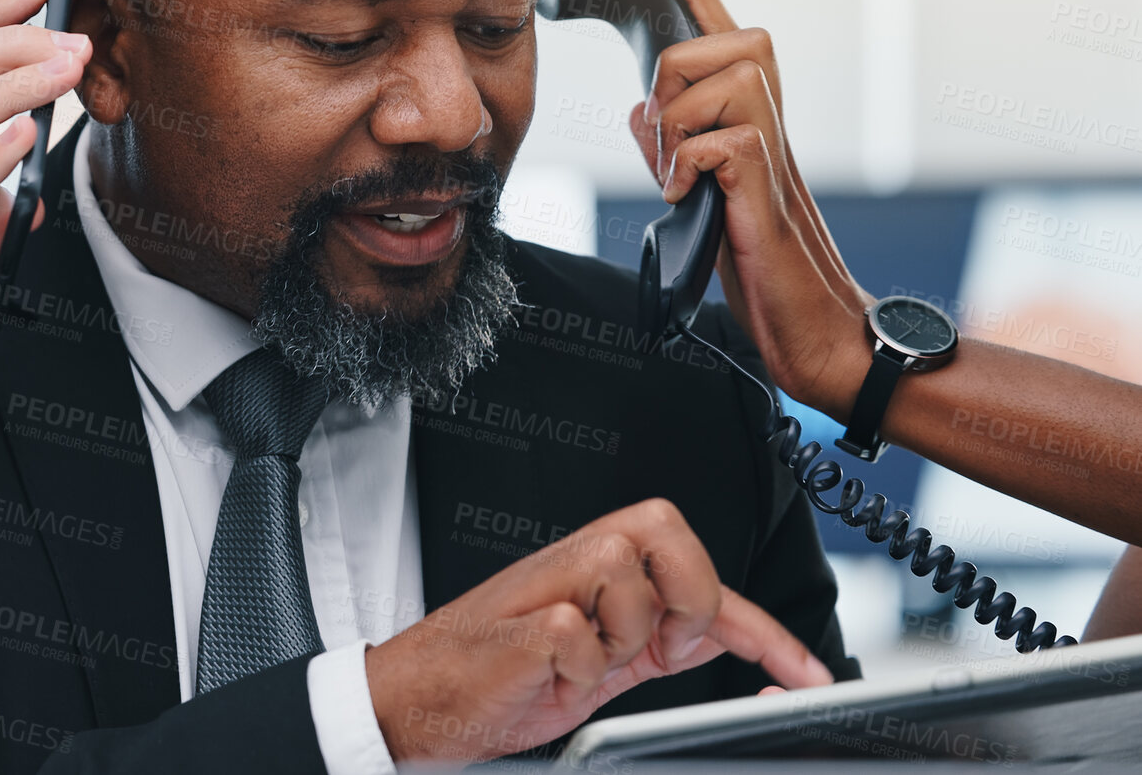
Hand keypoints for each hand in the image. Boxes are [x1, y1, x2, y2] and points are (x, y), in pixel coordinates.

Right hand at [365, 499, 833, 765]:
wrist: (419, 699)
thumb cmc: (497, 678)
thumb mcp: (595, 663)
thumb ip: (653, 642)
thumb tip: (721, 641)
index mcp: (602, 575)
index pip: (701, 577)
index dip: (765, 628)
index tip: (807, 674)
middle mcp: (578, 565)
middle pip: (666, 526)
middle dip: (686, 594)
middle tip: (662, 646)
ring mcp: (548, 586)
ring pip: (626, 570)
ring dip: (621, 635)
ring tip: (583, 662)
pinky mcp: (523, 621)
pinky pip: (579, 631)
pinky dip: (579, 667)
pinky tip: (552, 675)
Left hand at [627, 0, 874, 418]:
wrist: (812, 332)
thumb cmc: (760, 268)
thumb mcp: (700, 200)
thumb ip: (673, 150)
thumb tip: (641, 110)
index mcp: (754, 123)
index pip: (729, 38)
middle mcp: (773, 126)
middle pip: (726, 41)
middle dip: (675, 78)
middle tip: (669, 139)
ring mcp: (776, 156)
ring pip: (721, 83)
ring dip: (678, 128)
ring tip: (680, 178)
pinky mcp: (768, 192)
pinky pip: (721, 141)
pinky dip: (686, 166)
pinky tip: (688, 199)